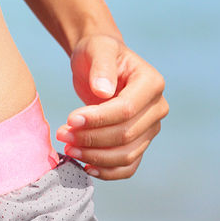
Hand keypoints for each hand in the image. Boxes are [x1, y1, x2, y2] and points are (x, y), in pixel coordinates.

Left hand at [57, 34, 168, 179]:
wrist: (100, 62)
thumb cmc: (98, 52)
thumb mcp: (97, 49)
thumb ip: (101, 67)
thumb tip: (103, 92)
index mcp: (151, 83)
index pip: (126, 110)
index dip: (98, 119)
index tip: (70, 119)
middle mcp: (157, 108)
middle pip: (125, 135)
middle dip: (91, 138)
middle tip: (62, 134)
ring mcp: (150, 127)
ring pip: (127, 154)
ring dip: (95, 156)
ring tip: (68, 148)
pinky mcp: (139, 141)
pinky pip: (128, 165)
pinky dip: (108, 171)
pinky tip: (85, 167)